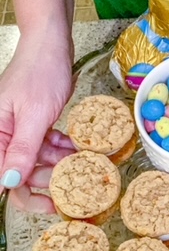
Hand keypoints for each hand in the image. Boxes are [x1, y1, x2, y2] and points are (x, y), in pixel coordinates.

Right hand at [0, 32, 74, 207]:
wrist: (52, 44)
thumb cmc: (40, 72)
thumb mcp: (35, 115)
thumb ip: (22, 150)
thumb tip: (8, 182)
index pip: (3, 177)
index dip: (26, 195)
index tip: (51, 205)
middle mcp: (2, 135)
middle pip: (21, 173)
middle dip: (49, 177)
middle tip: (74, 177)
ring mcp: (18, 130)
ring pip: (37, 161)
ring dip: (59, 162)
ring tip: (79, 159)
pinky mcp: (33, 124)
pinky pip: (45, 146)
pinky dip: (60, 148)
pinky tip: (75, 146)